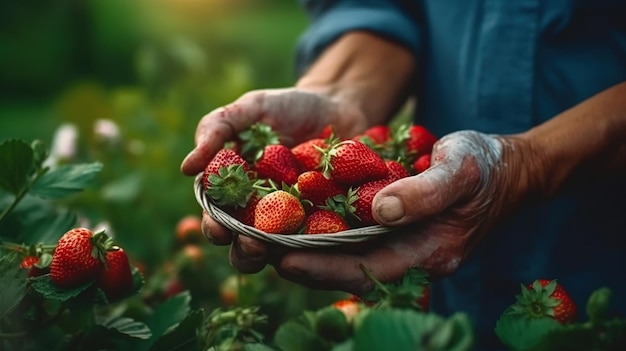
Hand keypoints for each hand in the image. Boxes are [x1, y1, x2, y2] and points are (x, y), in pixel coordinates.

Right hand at [182, 87, 370, 271]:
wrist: (339, 106)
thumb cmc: (288, 108)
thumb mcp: (252, 108)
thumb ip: (217, 129)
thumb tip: (186, 168)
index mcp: (236, 192)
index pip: (217, 219)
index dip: (214, 227)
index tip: (219, 227)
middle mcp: (263, 214)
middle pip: (245, 246)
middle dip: (245, 251)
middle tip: (254, 244)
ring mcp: (297, 222)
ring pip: (282, 253)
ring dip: (279, 256)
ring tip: (285, 248)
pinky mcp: (329, 223)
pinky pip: (323, 240)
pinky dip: (321, 243)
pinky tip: (325, 239)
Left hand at [222, 130, 537, 293]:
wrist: (508, 169)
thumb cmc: (487, 166)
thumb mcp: (461, 169)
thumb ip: (426, 191)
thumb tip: (380, 210)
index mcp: (431, 251)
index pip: (368, 268)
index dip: (324, 266)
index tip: (282, 257)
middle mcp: (413, 258)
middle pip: (349, 270)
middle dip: (305, 264)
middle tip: (259, 251)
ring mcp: (405, 247)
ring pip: (348, 259)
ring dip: (308, 251)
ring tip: (264, 240)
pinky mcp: (397, 233)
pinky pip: (354, 240)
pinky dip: (324, 234)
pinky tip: (295, 221)